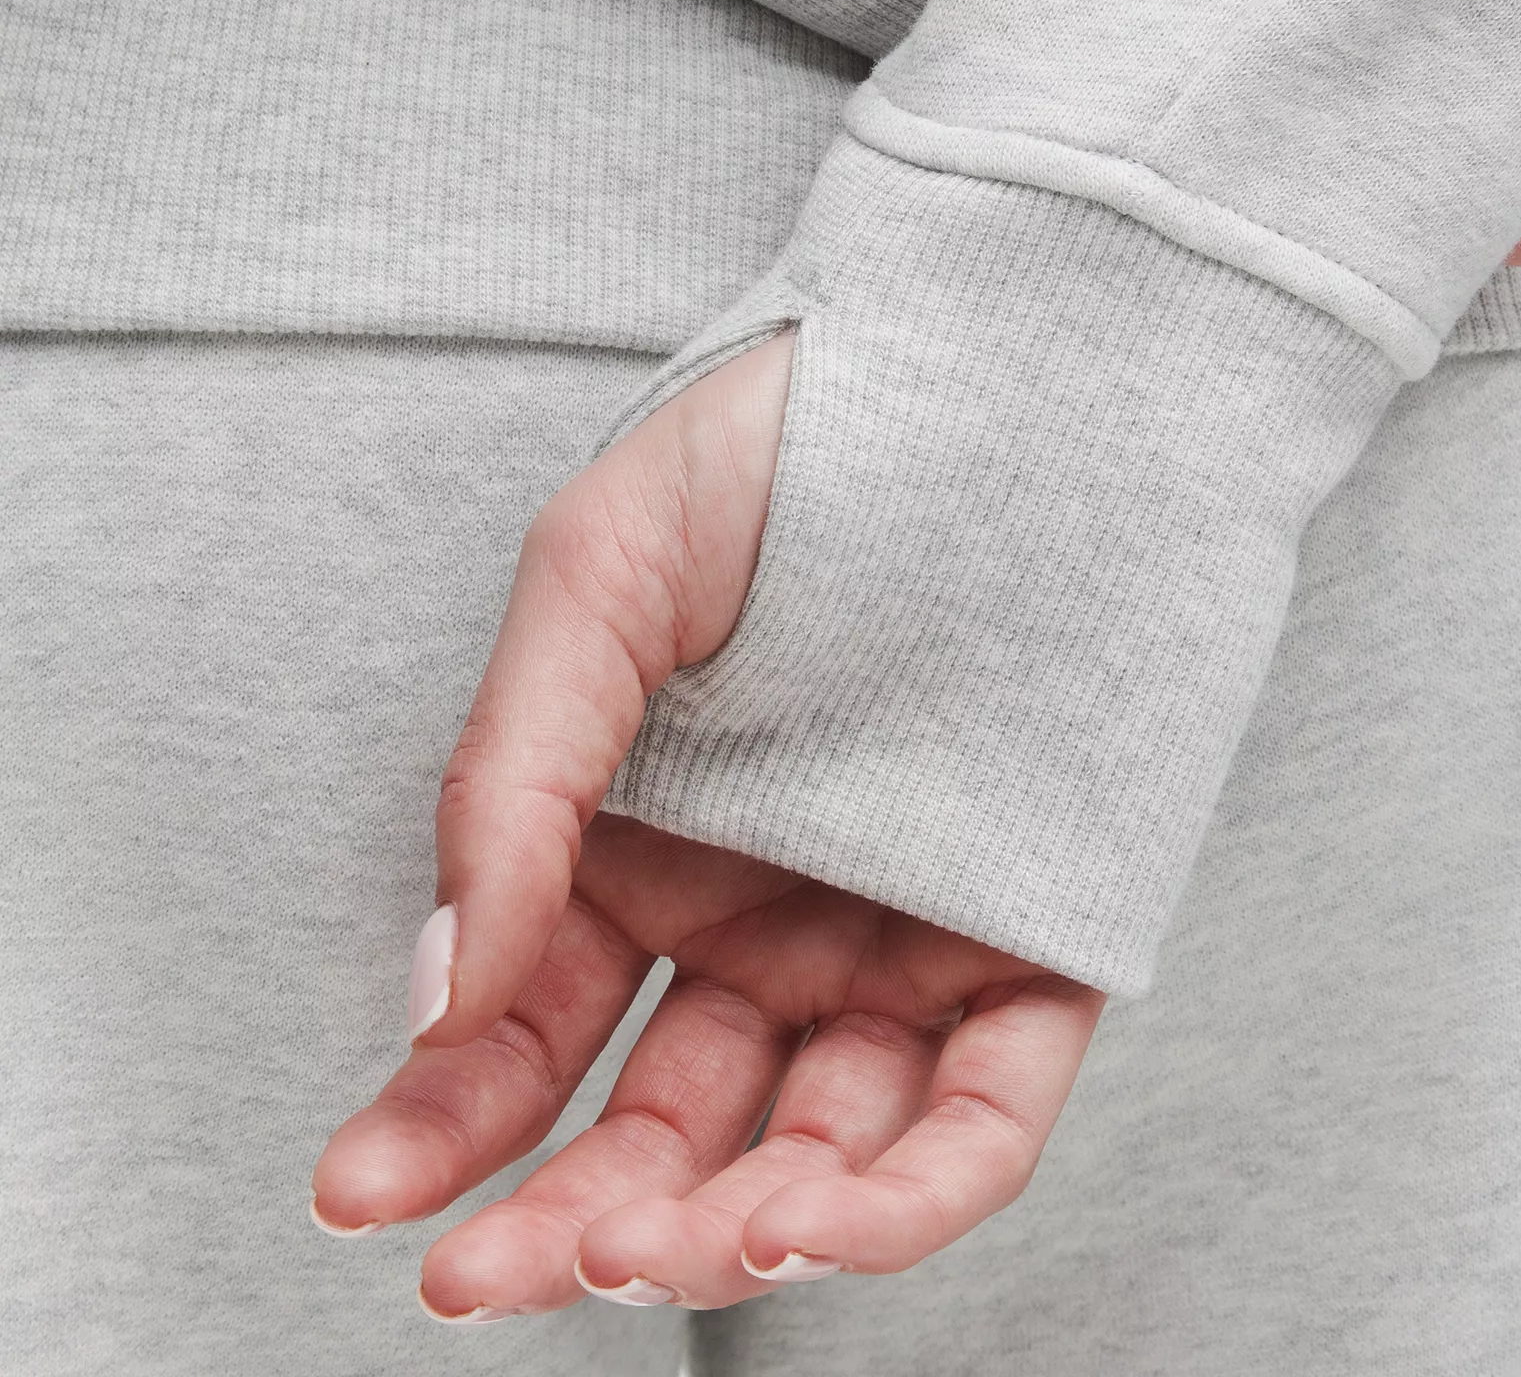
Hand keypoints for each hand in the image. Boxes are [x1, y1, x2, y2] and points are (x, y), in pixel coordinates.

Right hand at [313, 335, 1103, 1319]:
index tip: (363, 1189)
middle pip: (664, 1125)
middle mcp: (768, 919)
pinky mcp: (1033, 940)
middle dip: (567, 1221)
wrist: (1000, 366)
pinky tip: (814, 1226)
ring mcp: (899, 939)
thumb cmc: (777, 447)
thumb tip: (438, 993)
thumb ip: (511, 779)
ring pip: (818, 1151)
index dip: (442, 1119)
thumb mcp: (598, 579)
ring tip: (652, 1254)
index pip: (531, 1028)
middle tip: (480, 1278)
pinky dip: (908, 1196)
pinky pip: (985, 1114)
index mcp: (646, 847)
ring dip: (732, 1234)